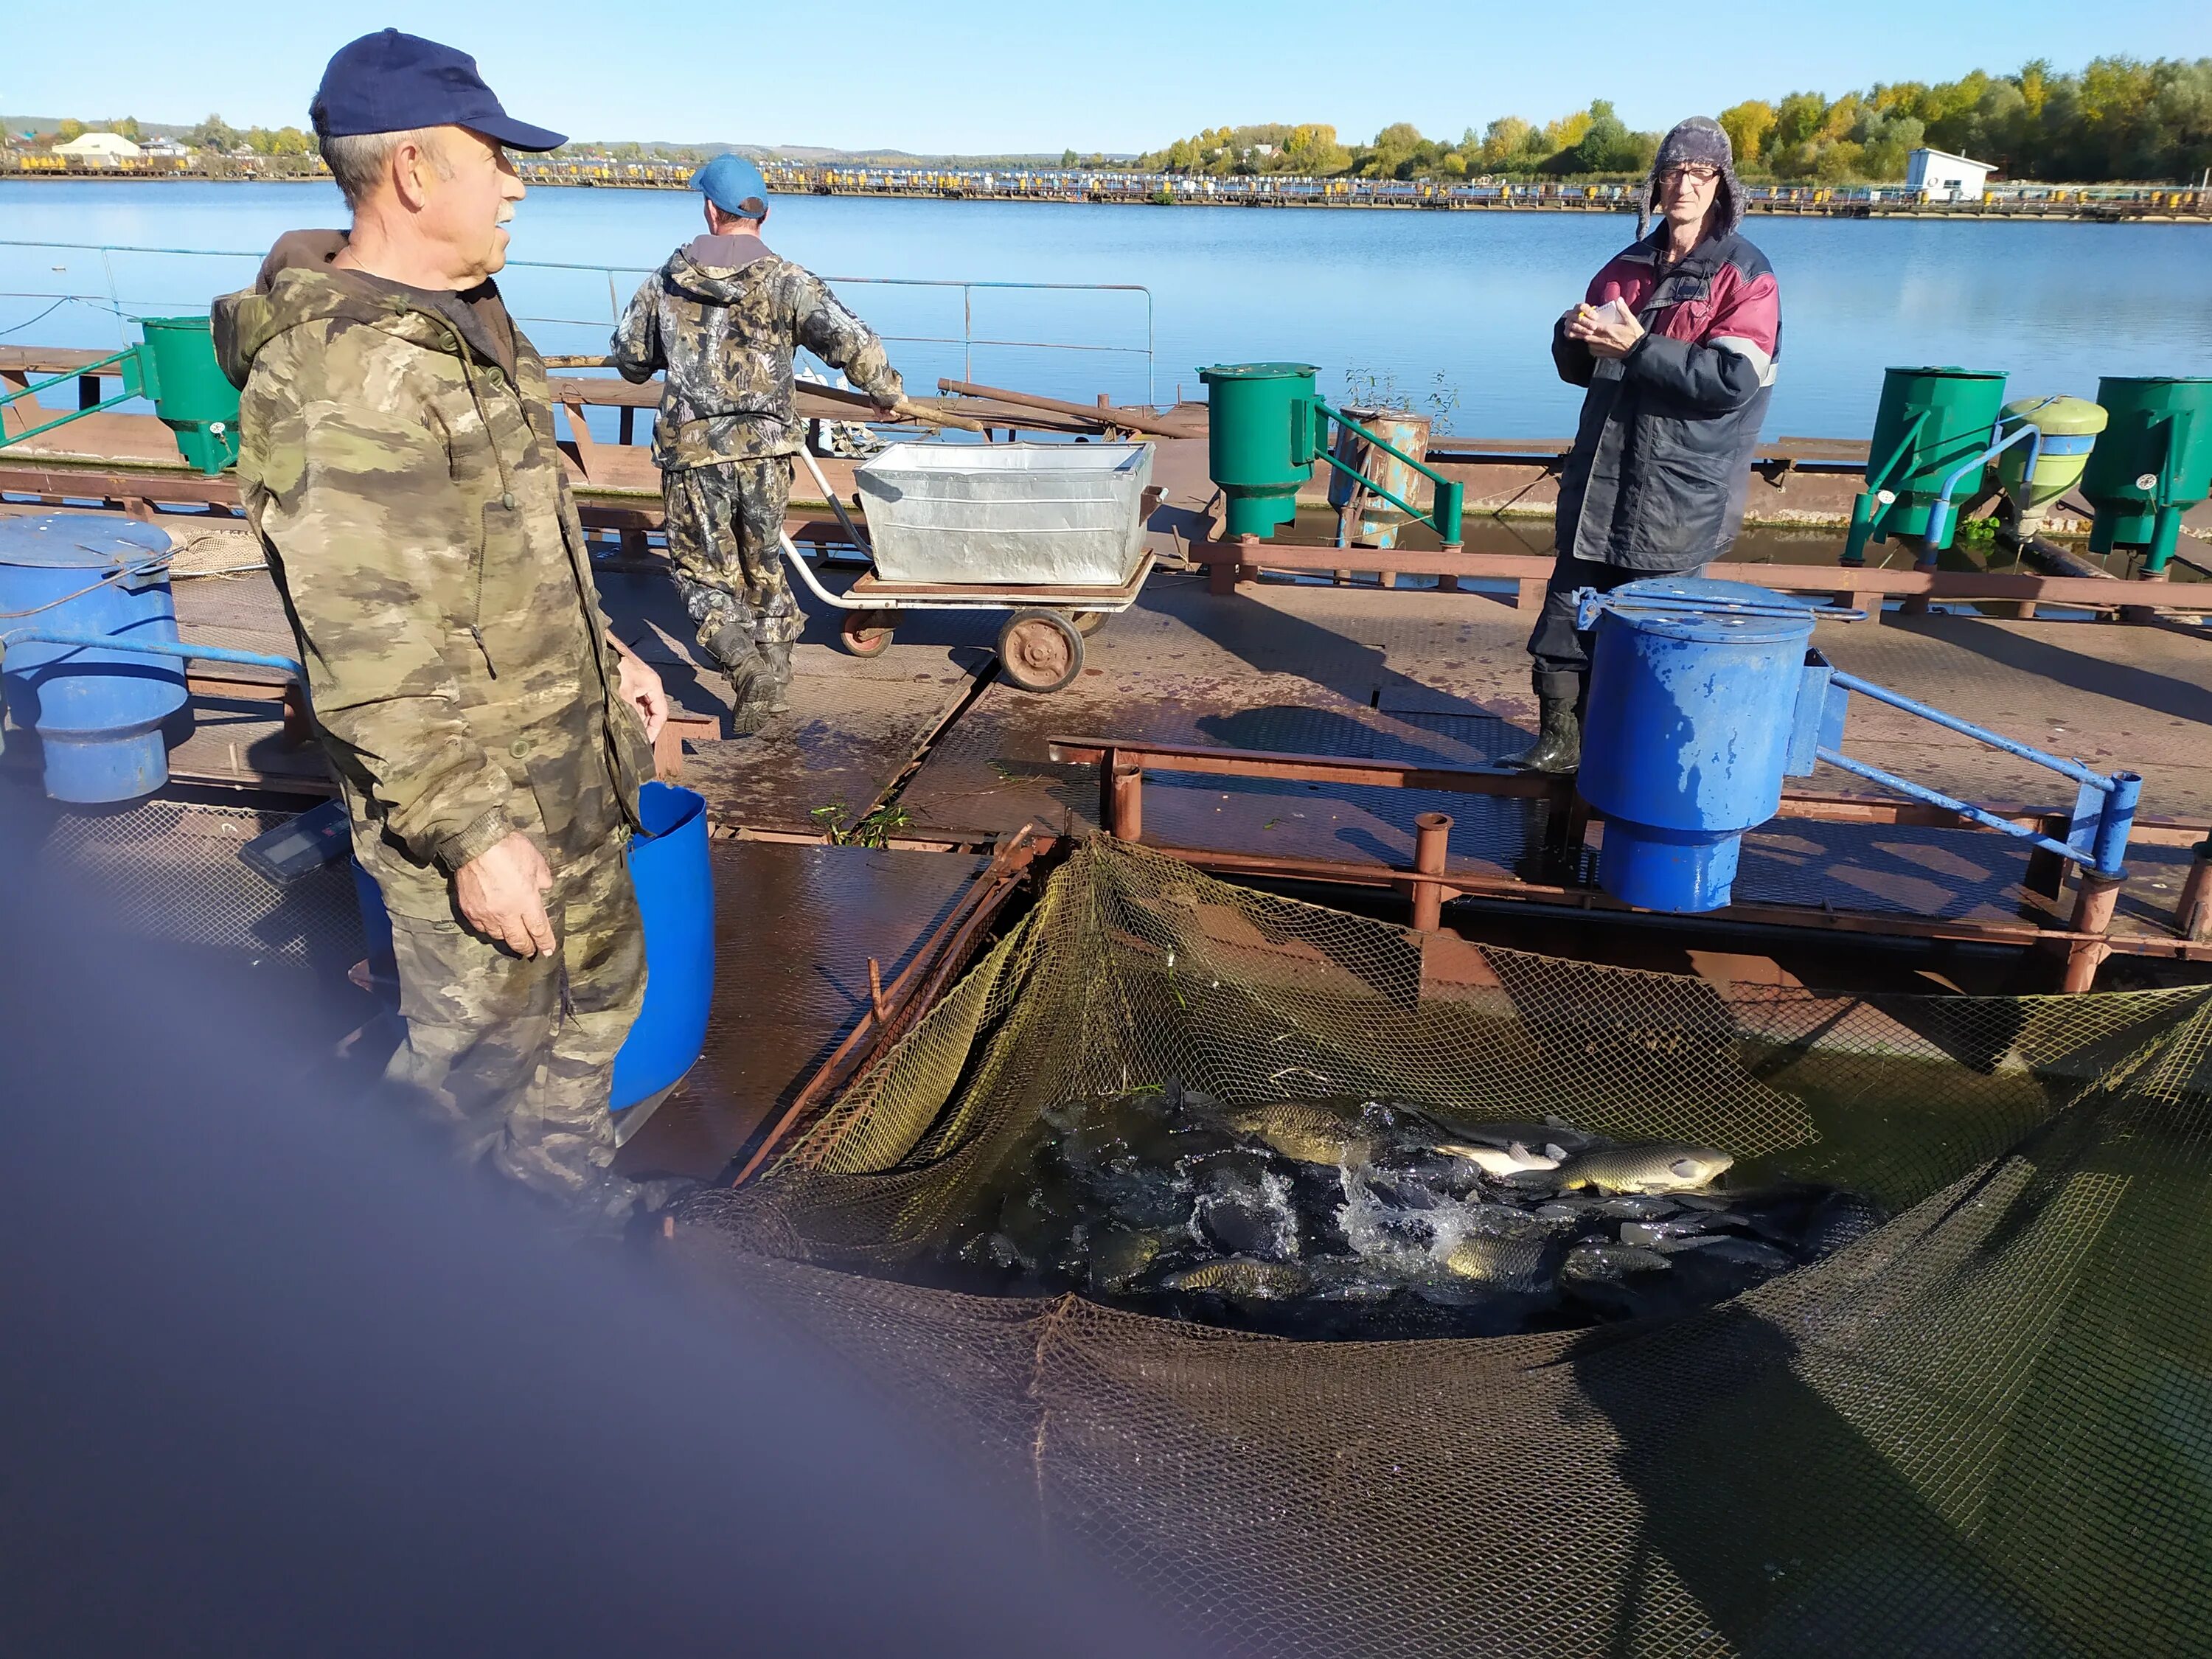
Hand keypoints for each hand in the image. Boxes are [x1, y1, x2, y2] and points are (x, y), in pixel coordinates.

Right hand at [454, 831, 555, 956]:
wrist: (474, 843)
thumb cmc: (509, 849)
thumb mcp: (536, 861)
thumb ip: (543, 878)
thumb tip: (544, 887)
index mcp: (526, 901)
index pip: (538, 929)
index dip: (544, 942)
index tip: (548, 950)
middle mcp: (506, 913)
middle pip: (518, 939)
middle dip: (527, 948)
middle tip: (531, 951)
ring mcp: (485, 913)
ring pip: (498, 936)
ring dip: (507, 938)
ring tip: (512, 938)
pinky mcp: (469, 910)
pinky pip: (480, 927)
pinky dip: (489, 929)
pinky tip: (493, 926)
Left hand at [616, 652, 667, 742]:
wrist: (600, 647)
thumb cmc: (614, 665)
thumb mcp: (623, 693)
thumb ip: (632, 714)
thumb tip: (635, 732)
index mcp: (654, 685)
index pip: (661, 714)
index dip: (654, 730)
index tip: (645, 742)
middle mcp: (650, 685)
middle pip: (652, 712)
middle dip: (645, 726)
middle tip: (635, 740)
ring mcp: (639, 684)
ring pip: (642, 708)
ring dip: (636, 719)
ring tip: (628, 731)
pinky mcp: (629, 683)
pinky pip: (633, 702)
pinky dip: (629, 712)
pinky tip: (621, 719)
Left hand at [1564, 301, 1644, 359]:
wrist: (1638, 350)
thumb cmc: (1635, 335)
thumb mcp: (1630, 320)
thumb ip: (1623, 309)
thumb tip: (1618, 299)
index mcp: (1608, 330)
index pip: (1592, 326)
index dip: (1586, 323)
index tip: (1583, 319)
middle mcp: (1603, 340)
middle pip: (1587, 335)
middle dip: (1582, 331)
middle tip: (1581, 327)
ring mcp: (1603, 348)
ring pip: (1589, 343)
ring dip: (1586, 338)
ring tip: (1585, 334)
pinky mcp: (1605, 355)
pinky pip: (1593, 351)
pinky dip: (1590, 347)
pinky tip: (1592, 344)